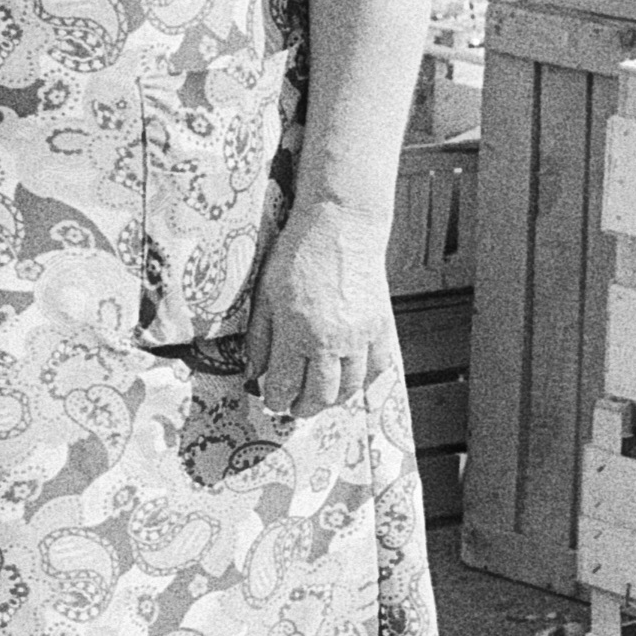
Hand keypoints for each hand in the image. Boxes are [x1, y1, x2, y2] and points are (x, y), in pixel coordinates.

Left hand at [246, 194, 396, 421]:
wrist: (341, 226)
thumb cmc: (297, 256)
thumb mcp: (265, 295)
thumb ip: (260, 338)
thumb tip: (255, 373)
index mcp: (296, 333)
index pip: (284, 386)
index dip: (276, 399)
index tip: (273, 398)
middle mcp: (331, 341)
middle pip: (320, 396)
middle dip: (304, 408)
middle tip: (295, 407)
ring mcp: (360, 336)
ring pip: (351, 388)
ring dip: (333, 399)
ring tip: (321, 396)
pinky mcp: (380, 327)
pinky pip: (377, 369)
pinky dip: (363, 381)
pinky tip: (350, 378)